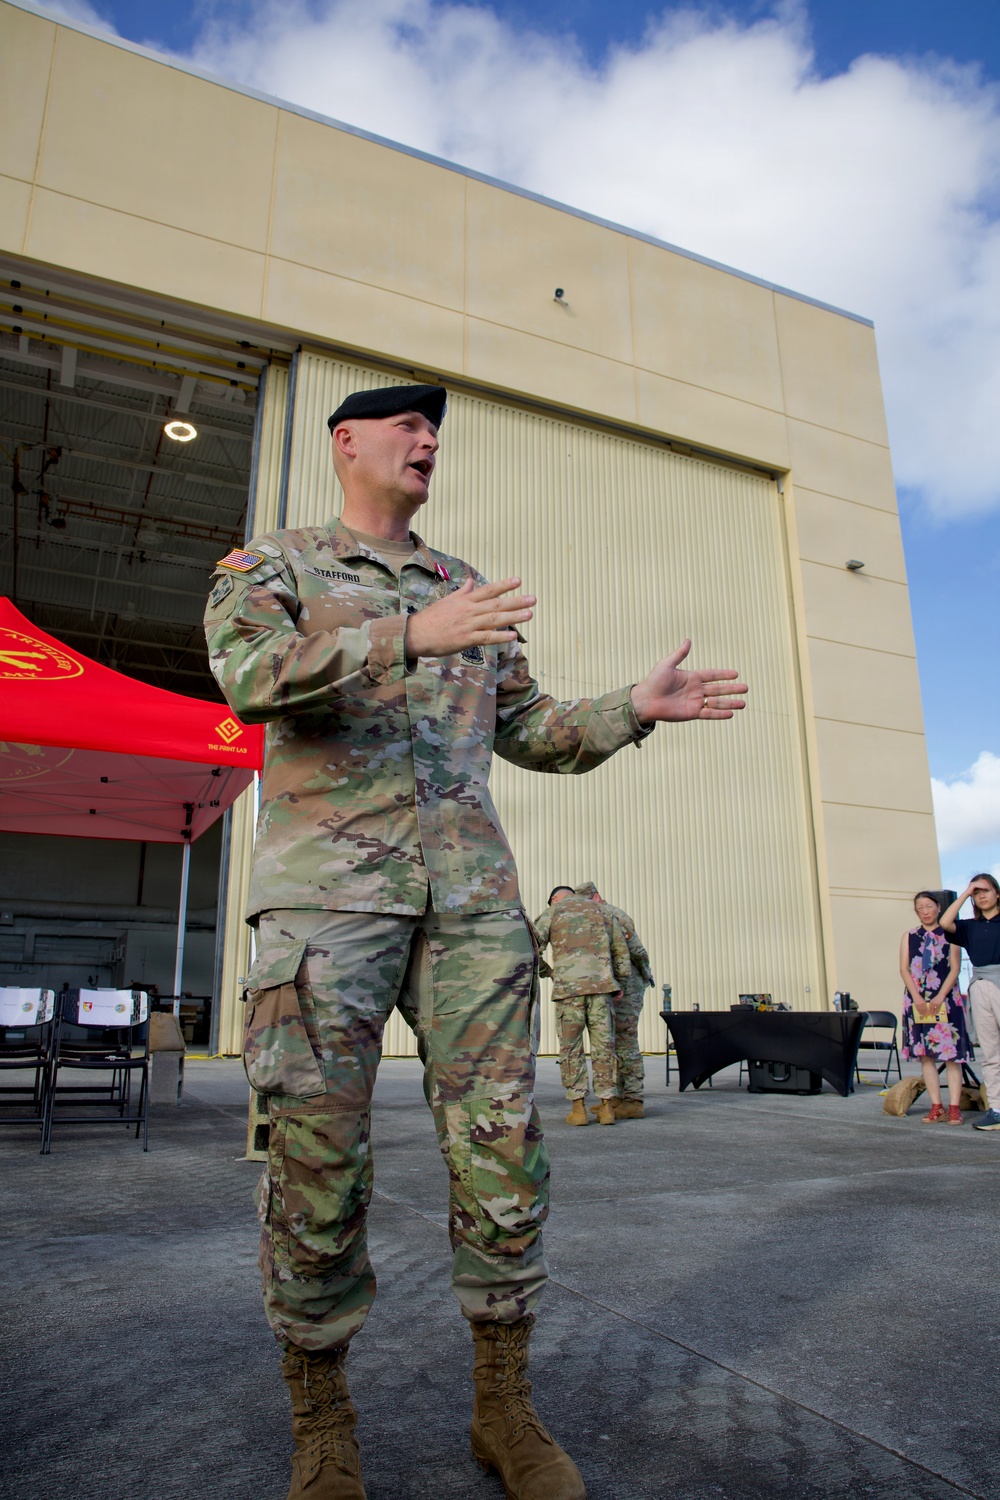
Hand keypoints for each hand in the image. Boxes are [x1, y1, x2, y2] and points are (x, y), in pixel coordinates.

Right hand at [405, 577, 534, 659]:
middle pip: (496, 604)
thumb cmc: (431, 618)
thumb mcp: (447, 601)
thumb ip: (462, 592)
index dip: (504, 585)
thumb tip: (471, 582)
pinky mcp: (465, 639)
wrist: (416, 634)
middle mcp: (469, 610)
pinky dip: (500, 636)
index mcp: (465, 600)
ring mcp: (468, 625)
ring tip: (529, 614)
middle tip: (533, 599)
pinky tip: (513, 635)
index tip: (518, 580)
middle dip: (516, 601)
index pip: (488, 590)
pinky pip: (486, 637)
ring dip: (513, 616)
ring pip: (494, 619)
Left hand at [629, 640, 747, 722]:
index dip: (724, 674)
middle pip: (718, 689)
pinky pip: (709, 713)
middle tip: (746, 688)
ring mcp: (695, 702)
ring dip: (730, 703)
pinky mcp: (691, 713)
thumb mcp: (667, 664)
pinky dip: (720, 714)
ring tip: (743, 703)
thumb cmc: (654, 681)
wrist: (646, 700)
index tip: (736, 674)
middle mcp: (696, 690)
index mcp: (692, 677)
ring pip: (716, 703)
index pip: (712, 675)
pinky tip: (731, 714)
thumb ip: (679, 654)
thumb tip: (688, 640)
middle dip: (732, 689)